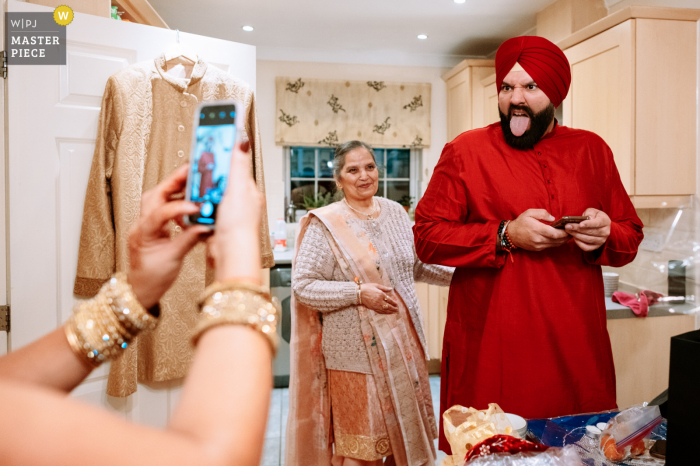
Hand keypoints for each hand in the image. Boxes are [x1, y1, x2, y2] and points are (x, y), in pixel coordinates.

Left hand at [127, 165, 210, 308]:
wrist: (140, 290)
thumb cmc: (151, 278)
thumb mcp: (174, 258)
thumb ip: (190, 238)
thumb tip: (205, 224)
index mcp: (143, 232)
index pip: (161, 212)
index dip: (179, 207)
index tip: (197, 206)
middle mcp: (141, 225)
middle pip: (155, 194)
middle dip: (173, 182)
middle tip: (192, 172)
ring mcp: (145, 225)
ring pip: (157, 198)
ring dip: (174, 190)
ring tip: (192, 185)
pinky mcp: (152, 228)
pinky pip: (162, 209)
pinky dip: (175, 203)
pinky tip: (187, 206)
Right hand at [208, 140, 263, 281]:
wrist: (229, 255)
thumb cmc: (239, 227)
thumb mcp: (239, 189)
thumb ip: (238, 165)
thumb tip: (243, 141)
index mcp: (247, 190)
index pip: (233, 165)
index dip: (221, 155)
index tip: (209, 143)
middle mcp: (238, 201)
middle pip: (217, 180)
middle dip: (205, 178)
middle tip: (196, 174)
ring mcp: (226, 214)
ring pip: (206, 196)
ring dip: (198, 196)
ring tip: (196, 197)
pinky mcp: (214, 225)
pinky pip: (200, 212)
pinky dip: (194, 211)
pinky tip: (193, 211)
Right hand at [360, 283, 397, 313]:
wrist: (358, 293)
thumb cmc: (367, 288)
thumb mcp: (376, 285)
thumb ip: (384, 288)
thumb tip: (391, 289)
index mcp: (381, 294)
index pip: (390, 300)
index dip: (394, 302)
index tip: (397, 304)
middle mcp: (379, 301)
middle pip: (388, 306)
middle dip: (394, 308)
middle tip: (397, 309)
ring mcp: (376, 305)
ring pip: (385, 310)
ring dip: (390, 312)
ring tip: (394, 312)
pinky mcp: (372, 308)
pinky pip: (380, 311)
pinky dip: (385, 313)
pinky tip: (387, 313)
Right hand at [507, 209, 569, 250]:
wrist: (511, 234)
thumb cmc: (521, 222)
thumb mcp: (529, 212)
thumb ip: (542, 213)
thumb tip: (553, 219)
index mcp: (537, 229)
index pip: (555, 234)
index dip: (564, 233)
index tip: (569, 229)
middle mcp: (539, 239)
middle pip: (557, 240)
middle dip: (566, 237)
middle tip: (572, 232)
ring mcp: (538, 245)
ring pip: (555, 245)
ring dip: (563, 241)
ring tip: (568, 235)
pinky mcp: (537, 249)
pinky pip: (550, 246)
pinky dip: (556, 243)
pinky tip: (559, 238)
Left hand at [565, 208, 610, 251]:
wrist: (599, 225)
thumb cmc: (595, 217)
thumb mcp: (593, 211)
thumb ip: (589, 213)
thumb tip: (587, 218)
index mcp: (605, 221)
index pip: (597, 223)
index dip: (588, 224)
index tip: (580, 224)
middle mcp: (605, 232)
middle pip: (591, 232)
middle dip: (577, 229)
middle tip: (568, 226)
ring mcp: (601, 240)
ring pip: (587, 239)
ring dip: (576, 235)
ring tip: (568, 230)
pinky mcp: (596, 246)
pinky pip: (586, 247)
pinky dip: (579, 243)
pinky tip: (574, 237)